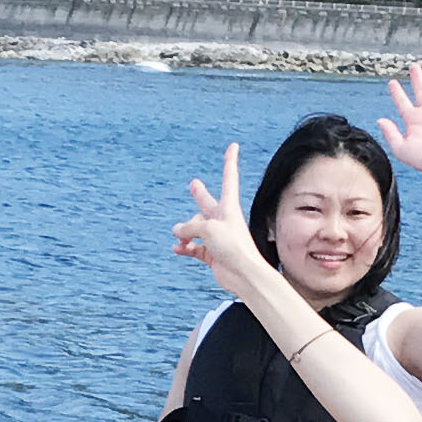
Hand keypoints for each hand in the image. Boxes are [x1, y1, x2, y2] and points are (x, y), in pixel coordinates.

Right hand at [172, 143, 277, 295]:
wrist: (244, 275)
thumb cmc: (234, 247)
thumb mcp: (207, 229)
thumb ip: (189, 227)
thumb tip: (177, 232)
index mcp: (228, 207)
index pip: (229, 177)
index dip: (230, 161)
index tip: (233, 146)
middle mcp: (222, 220)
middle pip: (207, 203)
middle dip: (199, 195)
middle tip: (193, 185)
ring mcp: (217, 237)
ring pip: (195, 228)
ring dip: (184, 232)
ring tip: (179, 237)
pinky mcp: (212, 254)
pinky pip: (194, 247)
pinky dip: (185, 248)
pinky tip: (178, 249)